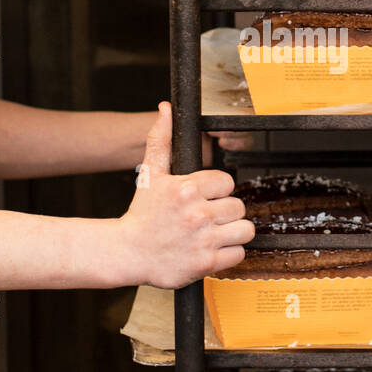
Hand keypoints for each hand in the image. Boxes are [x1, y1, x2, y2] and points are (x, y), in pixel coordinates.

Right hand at [120, 103, 253, 287]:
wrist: (126, 253)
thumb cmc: (141, 214)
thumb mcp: (150, 174)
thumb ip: (161, 139)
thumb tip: (166, 108)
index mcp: (186, 188)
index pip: (227, 182)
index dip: (217, 190)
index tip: (205, 197)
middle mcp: (197, 213)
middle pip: (238, 206)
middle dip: (225, 211)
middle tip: (207, 217)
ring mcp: (203, 239)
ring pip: (245, 229)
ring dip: (233, 232)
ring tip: (214, 232)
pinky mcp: (206, 262)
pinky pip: (239, 253)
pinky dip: (229, 253)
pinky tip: (211, 248)